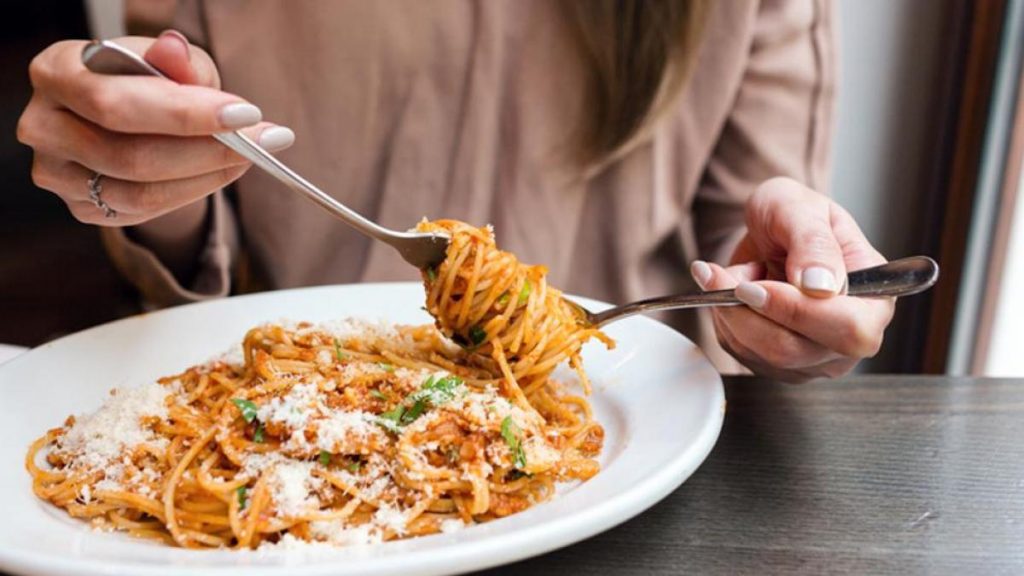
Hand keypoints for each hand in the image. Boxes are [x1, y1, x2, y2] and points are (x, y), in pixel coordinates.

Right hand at [16, 30, 294, 226]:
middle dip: (207, 149)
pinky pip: (144, 210)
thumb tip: (176, 52)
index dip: (185, 113)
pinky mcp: (81, 207)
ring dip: (206, 176)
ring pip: (141, 191)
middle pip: (130, 155)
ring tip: (248, 155)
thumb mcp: (167, 60)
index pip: (116, 102)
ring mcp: (58, 173)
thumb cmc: (144, 79)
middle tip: (262, 141)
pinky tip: (220, 172)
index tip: (245, 114)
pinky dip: (192, 192)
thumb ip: (177, 61)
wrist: (127, 118)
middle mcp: (45, 125)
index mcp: (56, 72)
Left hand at [690, 177, 894, 381]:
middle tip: (719, 275)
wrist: (769, 229)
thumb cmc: (794, 215)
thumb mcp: (801, 209)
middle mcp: (848, 339)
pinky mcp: (776, 364)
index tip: (753, 285)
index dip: (797, 311)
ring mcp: (812, 357)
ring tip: (723, 273)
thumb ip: (813, 243)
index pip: (848, 329)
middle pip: (794, 350)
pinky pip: (740, 351)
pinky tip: (728, 291)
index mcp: (874, 300)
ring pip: (760, 354)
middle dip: (748, 311)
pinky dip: (723, 318)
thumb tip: (820, 286)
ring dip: (729, 310)